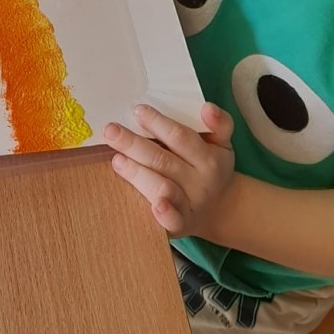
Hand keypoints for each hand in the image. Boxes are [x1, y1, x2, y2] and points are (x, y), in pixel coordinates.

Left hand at [104, 103, 234, 235]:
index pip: (180, 137)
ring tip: (117, 160)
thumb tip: (206, 107)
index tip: (137, 110)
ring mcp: (190, 204)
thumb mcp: (222, 143)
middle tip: (111, 131)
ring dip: (138, 174)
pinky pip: (173, 222)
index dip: (158, 123)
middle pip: (164, 160)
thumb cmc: (211, 167)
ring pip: (162, 187)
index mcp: (209, 158)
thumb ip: (218, 123)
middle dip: (134, 144)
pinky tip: (153, 206)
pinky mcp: (181, 225)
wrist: (220, 209)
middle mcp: (200, 182)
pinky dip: (165, 214)